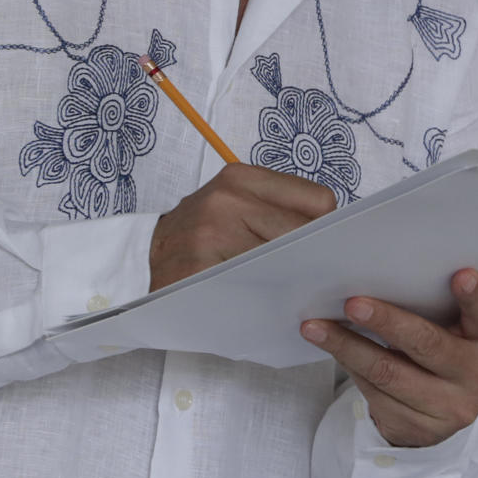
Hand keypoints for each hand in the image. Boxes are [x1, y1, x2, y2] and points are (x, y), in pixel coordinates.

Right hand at [149, 161, 336, 289]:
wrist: (141, 259)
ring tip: (293, 288)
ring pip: (284, 262)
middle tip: (318, 276)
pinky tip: (267, 300)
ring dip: (294, 279)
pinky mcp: (202, 269)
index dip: (327, 228)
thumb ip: (278, 209)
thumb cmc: (199, 234)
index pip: (318, 200)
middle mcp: (227, 200)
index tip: (325, 246)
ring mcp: (212, 234)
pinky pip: (256, 287)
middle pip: (305, 233)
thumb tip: (335, 234)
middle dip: (316, 258)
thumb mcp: (234, 203)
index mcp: (241, 177)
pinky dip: (268, 297)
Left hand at [299, 268, 477, 447]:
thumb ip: (446, 304)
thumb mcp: (464, 327)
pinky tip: (330, 347)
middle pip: (427, 344)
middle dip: (387, 321)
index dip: (476, 296)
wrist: (448, 407)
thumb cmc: (451, 345)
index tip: (461, 275)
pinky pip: (374, 393)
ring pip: (388, 373)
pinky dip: (349, 365)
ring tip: (316, 327)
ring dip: (347, 347)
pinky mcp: (418, 428)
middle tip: (353, 303)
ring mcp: (449, 408)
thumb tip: (388, 272)